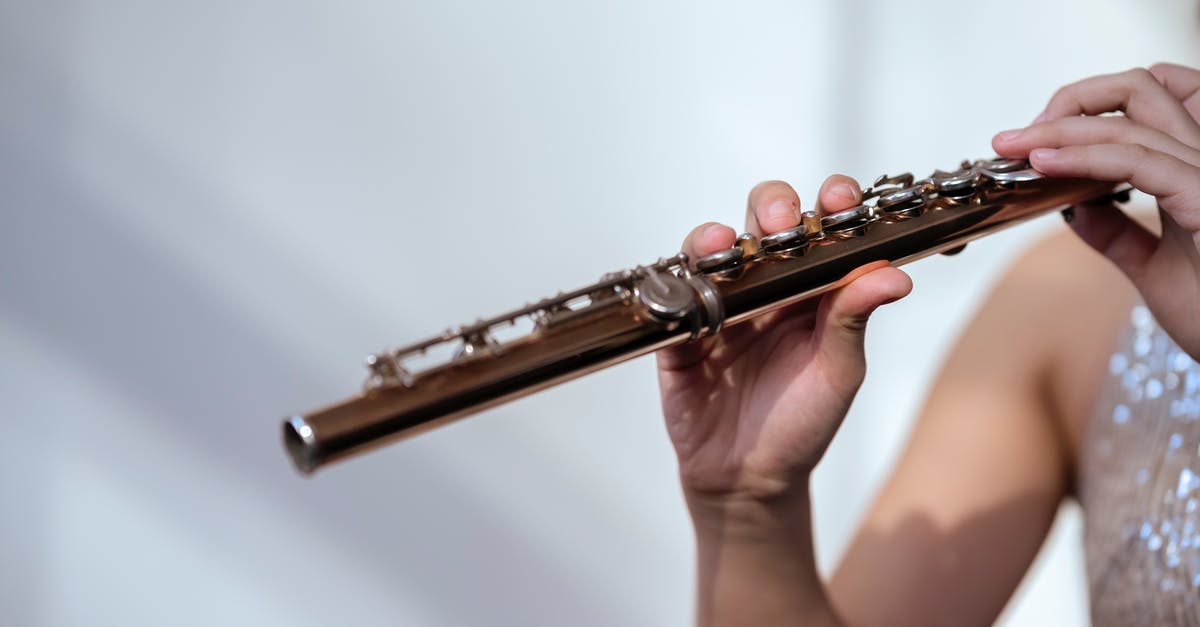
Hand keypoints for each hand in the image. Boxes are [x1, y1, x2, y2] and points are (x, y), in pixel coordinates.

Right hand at [657, 176, 911, 506]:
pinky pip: (670, 296)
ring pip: (712, 247)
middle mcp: (765, 285)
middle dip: (773, 207)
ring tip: (725, 246)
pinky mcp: (678, 330)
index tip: (840, 201)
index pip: (821, 228)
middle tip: (782, 225)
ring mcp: (718, 303)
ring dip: (717, 237)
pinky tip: (690, 284)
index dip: (830, 204)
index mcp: (811, 288)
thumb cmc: (802, 423)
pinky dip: (676, 283)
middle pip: (762, 221)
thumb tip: (895, 274)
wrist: (749, 478)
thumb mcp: (838, 372)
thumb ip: (855, 319)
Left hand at [992, 64, 1199, 357]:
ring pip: (1131, 121)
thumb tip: (1073, 204)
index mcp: (1198, 170)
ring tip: (1010, 148)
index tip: (1035, 140)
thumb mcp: (1155, 269)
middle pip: (1141, 90)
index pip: (1150, 104)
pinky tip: (1042, 164)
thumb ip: (1117, 234)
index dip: (1088, 108)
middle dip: (1068, 103)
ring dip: (1058, 130)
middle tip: (1012, 139)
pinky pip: (1139, 161)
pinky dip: (1083, 157)